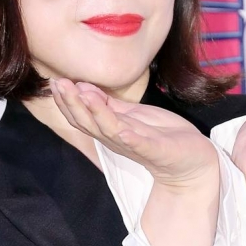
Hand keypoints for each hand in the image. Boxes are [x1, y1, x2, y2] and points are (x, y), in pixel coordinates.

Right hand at [49, 79, 218, 189]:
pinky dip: (129, 137)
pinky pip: (139, 144)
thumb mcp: (133, 115)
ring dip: (94, 111)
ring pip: (108, 129)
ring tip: (83, 93)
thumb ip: (108, 104)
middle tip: (58, 83)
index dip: (66, 101)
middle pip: (87, 123)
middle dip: (72, 103)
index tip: (53, 82)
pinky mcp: (156, 150)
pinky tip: (121, 129)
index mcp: (111, 130)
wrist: (192, 163)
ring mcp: (136, 145)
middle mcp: (117, 139)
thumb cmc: (162, 136)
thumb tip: (82, 88)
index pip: (81, 116)